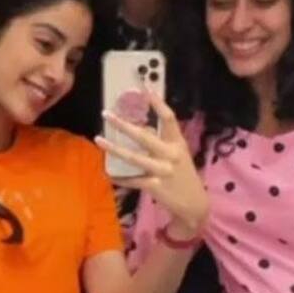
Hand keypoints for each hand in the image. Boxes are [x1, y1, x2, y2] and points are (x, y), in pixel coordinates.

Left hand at [95, 92, 207, 232]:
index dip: (157, 102)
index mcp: (178, 142)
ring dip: (114, 148)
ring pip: (133, 157)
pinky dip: (120, 177)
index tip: (145, 88)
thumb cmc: (183, 174)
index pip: (168, 118)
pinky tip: (108, 173)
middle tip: (106, 114)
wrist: (194, 204)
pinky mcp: (155, 187)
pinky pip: (132, 179)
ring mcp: (162, 171)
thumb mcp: (179, 154)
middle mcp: (171, 154)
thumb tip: (139, 128)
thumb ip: (162, 141)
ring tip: (98, 139)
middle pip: (144, 136)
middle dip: (123, 124)